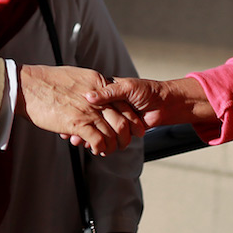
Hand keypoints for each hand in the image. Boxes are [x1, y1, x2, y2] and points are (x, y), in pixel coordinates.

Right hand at [17, 65, 144, 154]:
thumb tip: (95, 95)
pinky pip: (98, 140)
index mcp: (98, 82)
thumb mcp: (76, 77)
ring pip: (113, 133)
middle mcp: (97, 97)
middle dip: (126, 136)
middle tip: (123, 144)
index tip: (133, 128)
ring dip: (113, 145)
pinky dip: (100, 148)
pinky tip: (96, 150)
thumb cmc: (47, 81)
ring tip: (109, 150)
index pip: (123, 103)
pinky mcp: (77, 122)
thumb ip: (90, 86)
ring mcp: (88, 110)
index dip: (131, 119)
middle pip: (123, 121)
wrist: (28, 85)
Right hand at [80, 77, 217, 149]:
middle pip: (89, 116)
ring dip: (86, 135)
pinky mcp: (120, 128)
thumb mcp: (127, 87)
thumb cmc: (148, 90)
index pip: (89, 100)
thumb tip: (90, 96)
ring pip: (95, 127)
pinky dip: (98, 141)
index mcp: (109, 91)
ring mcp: (114, 117)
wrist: (166, 103)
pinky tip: (90, 144)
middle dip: (78, 124)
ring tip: (76, 140)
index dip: (78, 107)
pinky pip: (107, 136)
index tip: (67, 113)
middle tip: (68, 132)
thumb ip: (109, 92)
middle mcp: (109, 105)